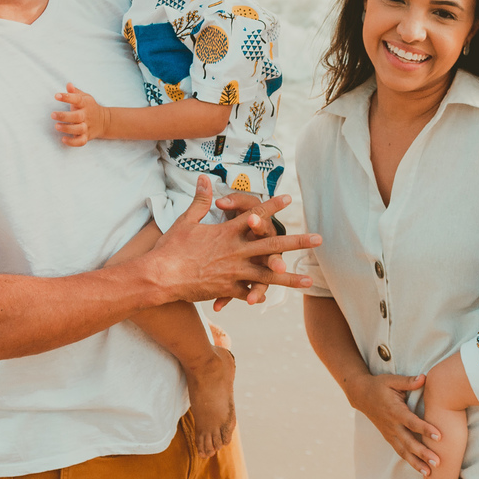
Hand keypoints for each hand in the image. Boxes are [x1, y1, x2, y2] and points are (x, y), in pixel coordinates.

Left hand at [52, 83, 109, 145]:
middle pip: (77, 116)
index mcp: (86, 104)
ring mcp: (87, 127)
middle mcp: (86, 116)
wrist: (105, 121)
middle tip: (52, 114)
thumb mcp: (85, 97)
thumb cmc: (89, 107)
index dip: (67, 97)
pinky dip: (72, 142)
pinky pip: (80, 141)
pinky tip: (63, 139)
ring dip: (67, 128)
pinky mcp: (86, 137)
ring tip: (57, 126)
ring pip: (78, 129)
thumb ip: (75, 92)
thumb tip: (69, 85)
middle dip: (64, 116)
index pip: (77, 99)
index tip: (56, 96)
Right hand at [153, 176, 319, 304]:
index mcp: (228, 232)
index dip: (273, 206)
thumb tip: (204, 178)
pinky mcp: (227, 289)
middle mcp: (236, 251)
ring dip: (289, 276)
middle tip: (318, 239)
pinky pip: (247, 292)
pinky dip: (259, 295)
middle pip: (272, 245)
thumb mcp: (186, 220)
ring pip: (267, 275)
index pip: (256, 215)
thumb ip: (200, 200)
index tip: (289, 199)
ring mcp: (234, 272)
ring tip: (309, 279)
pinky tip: (273, 300)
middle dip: (297, 242)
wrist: (160, 275)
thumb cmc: (171, 247)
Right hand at [347, 372, 440, 475]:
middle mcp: (392, 425)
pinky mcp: (389, 437)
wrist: (361, 395)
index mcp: (394, 410)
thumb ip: (408, 381)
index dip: (425, 429)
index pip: (412, 422)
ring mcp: (389, 433)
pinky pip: (400, 452)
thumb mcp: (392, 380)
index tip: (439, 436)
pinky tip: (421, 470)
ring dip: (417, 463)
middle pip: (409, 442)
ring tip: (430, 473)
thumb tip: (425, 378)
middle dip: (423, 453)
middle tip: (438, 462)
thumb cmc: (379, 385)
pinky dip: (410, 461)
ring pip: (403, 451)